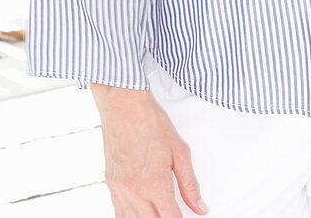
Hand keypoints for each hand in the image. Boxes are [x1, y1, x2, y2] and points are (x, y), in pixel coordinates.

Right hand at [92, 85, 209, 215]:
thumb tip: (200, 207)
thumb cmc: (150, 121)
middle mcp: (135, 191)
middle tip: (174, 212)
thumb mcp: (180, 150)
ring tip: (160, 212)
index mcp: (155, 184)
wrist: (123, 104)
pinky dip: (131, 217)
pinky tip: (141, 213)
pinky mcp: (110, 184)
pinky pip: (119, 213)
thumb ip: (190, 183)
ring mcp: (120, 190)